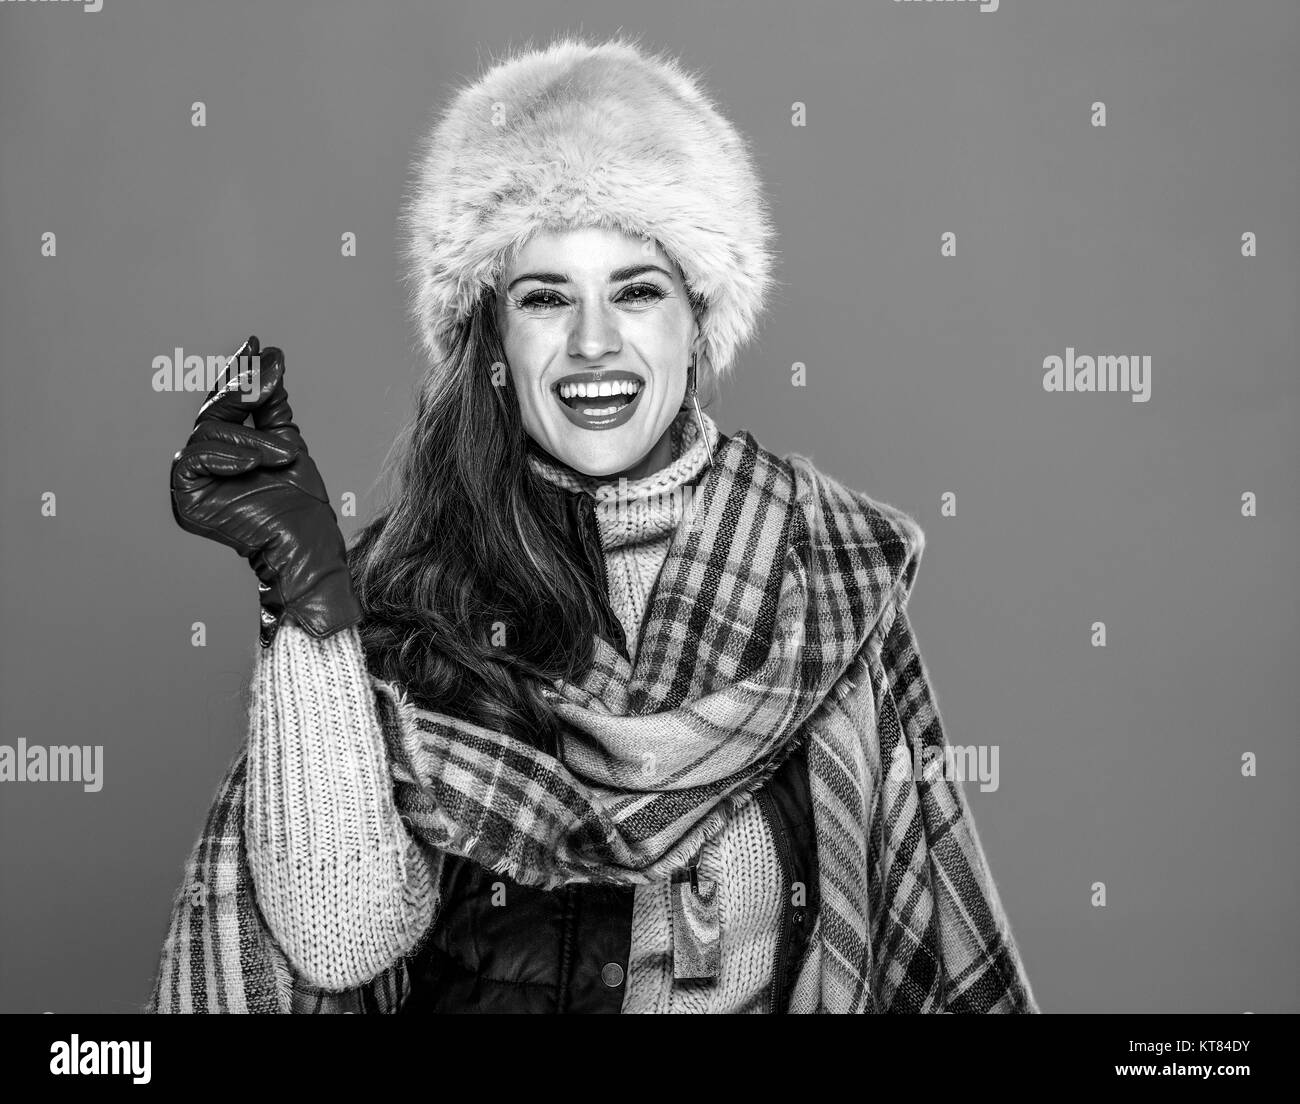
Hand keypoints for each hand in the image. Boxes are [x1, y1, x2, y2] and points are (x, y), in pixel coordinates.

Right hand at [169, 337, 362, 645]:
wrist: (306, 540)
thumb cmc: (301, 499)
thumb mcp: (287, 439)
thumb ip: (271, 403)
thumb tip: (266, 354)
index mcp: (227, 448)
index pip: (228, 403)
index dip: (239, 372)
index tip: (258, 343)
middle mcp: (205, 462)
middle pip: (216, 411)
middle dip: (248, 393)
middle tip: (271, 376)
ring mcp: (192, 480)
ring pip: (211, 432)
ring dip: (253, 440)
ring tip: (284, 455)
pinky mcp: (185, 498)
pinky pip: (194, 459)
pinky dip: (226, 457)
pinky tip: (251, 464)